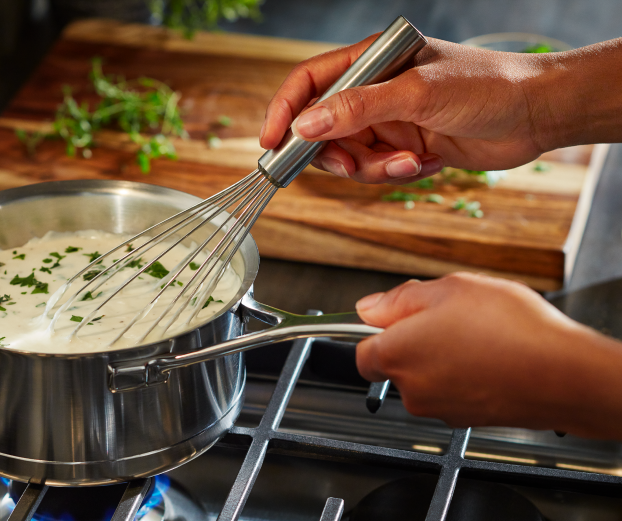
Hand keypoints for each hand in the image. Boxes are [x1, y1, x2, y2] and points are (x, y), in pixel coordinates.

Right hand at [260, 36, 621, 183]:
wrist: (535, 114)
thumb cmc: (485, 86)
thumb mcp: (416, 93)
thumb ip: (357, 109)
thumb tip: (305, 126)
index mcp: (372, 61)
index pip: (310, 82)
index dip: (285, 110)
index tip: (270, 143)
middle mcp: (374, 91)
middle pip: (323, 128)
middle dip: (335, 153)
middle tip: (350, 165)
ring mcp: (388, 121)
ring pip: (349, 156)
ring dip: (372, 168)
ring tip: (408, 162)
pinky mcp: (404, 147)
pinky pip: (377, 170)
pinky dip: (393, 174)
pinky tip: (423, 163)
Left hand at [354, 273, 621, 439]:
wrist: (564, 375)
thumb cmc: (510, 330)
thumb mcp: (449, 289)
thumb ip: (399, 299)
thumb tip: (368, 308)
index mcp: (396, 355)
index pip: (361, 352)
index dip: (377, 333)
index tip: (395, 320)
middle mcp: (411, 390)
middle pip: (396, 364)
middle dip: (415, 341)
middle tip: (449, 318)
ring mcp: (439, 409)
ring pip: (426, 378)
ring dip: (442, 358)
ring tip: (479, 336)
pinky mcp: (466, 421)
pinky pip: (453, 392)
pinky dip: (464, 376)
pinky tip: (492, 357)